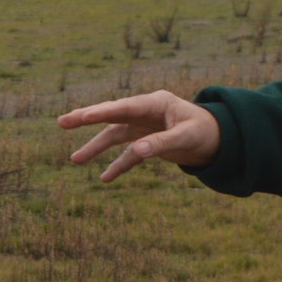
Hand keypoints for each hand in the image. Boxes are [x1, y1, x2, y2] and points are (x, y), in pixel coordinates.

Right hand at [59, 91, 221, 180]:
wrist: (219, 139)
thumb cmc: (205, 132)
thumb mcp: (185, 138)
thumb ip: (161, 143)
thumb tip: (136, 151)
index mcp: (156, 103)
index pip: (125, 107)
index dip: (103, 111)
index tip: (83, 116)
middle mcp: (145, 112)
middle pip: (112, 115)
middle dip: (87, 119)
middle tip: (62, 122)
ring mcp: (144, 126)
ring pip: (114, 135)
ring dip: (96, 147)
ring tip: (75, 160)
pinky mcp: (147, 141)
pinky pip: (128, 154)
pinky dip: (118, 166)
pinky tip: (104, 178)